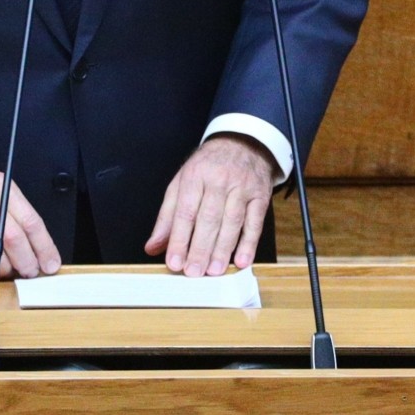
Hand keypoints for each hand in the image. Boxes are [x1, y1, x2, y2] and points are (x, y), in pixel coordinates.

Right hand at [0, 162, 61, 280]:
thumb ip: (16, 213)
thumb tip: (38, 246)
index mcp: (1, 188)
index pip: (30, 220)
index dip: (43, 247)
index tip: (50, 263)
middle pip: (12, 237)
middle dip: (26, 261)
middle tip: (31, 272)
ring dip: (4, 268)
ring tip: (9, 273)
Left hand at [145, 135, 273, 276]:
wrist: (243, 142)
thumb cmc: (208, 166)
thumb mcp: (182, 183)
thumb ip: (167, 216)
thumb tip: (153, 246)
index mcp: (194, 176)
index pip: (185, 212)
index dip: (178, 239)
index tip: (174, 262)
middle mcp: (218, 180)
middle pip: (208, 218)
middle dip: (200, 248)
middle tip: (194, 272)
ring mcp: (241, 187)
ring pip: (232, 222)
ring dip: (223, 249)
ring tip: (214, 271)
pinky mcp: (260, 196)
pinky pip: (255, 222)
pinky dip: (249, 243)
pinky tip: (242, 260)